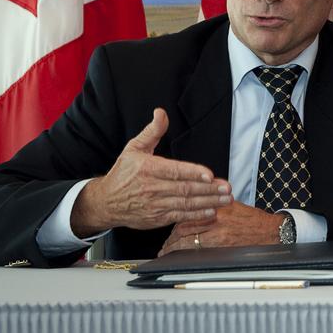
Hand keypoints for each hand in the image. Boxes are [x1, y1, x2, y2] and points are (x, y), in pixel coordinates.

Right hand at [70, 108, 231, 236]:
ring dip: (208, 202)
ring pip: (185, 204)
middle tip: (227, 188)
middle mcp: (152, 188)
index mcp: (148, 169)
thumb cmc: (122, 173)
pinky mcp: (156, 218)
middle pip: (184, 189)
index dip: (193, 173)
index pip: (174, 171)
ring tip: (226, 200)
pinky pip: (179, 217)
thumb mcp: (134, 148)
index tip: (210, 174)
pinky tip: (211, 212)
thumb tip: (161, 113)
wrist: (105, 202)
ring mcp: (155, 205)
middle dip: (208, 189)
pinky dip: (196, 215)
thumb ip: (152, 131)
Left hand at [158, 201, 283, 254]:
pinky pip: (197, 250)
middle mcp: (215, 216)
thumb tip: (195, 208)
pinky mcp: (221, 244)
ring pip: (187, 239)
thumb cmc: (252, 220)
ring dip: (174, 247)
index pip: (188, 212)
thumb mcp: (233, 205)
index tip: (170, 230)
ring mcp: (218, 231)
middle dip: (171, 238)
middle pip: (183, 226)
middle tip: (165, 245)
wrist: (270, 231)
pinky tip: (180, 258)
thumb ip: (214, 205)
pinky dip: (184, 254)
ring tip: (167, 252)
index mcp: (217, 204)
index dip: (175, 222)